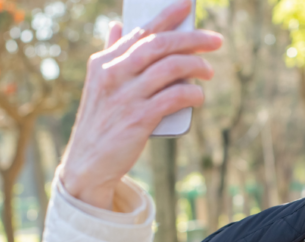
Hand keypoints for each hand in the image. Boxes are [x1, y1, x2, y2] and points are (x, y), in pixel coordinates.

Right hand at [59, 0, 221, 209]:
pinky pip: (174, 97)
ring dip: (197, 66)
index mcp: (104, 62)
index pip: (140, 32)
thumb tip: (116, 25)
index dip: (166, 16)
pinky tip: (199, 95)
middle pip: (160, 45)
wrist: (88, 162)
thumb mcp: (99, 84)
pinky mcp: (139, 119)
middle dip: (192, 38)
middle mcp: (113, 74)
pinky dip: (191, 93)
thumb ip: (111, 54)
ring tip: (209, 71)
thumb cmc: (101, 121)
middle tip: (215, 40)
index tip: (187, 5)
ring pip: (170, 68)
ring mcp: (126, 96)